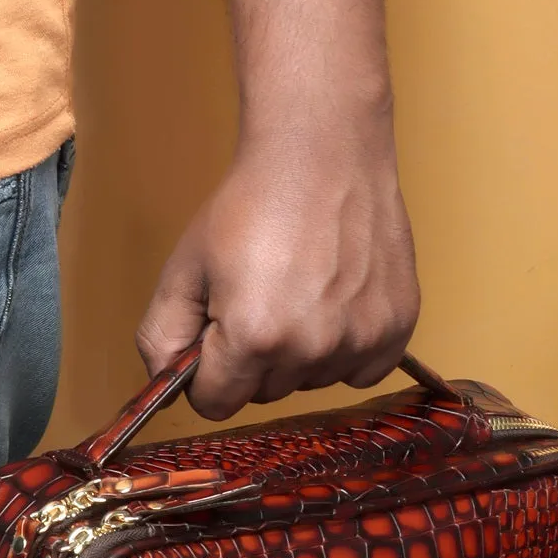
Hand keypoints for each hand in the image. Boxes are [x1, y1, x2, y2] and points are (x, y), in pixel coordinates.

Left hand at [135, 132, 419, 420]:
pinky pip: (359, 373)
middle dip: (252, 361)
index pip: (216, 405)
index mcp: (252, 337)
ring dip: (300, 354)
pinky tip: (335, 304)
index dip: (207, 376)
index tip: (215, 341)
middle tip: (260, 299)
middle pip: (265, 395)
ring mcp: (359, 340)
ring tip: (301, 292)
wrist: (323, 152)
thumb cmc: (252, 204)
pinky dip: (345, 350)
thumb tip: (168, 386)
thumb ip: (161, 336)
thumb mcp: (185, 268)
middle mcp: (311, 348)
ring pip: (311, 382)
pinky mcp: (396, 329)